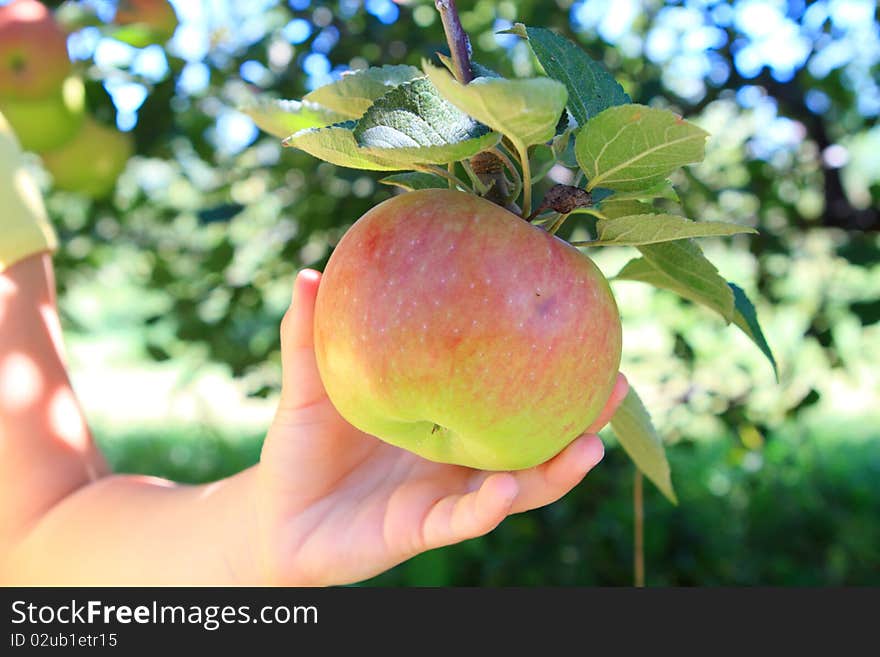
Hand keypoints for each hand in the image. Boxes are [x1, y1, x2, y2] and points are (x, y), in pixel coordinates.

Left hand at [255, 269, 627, 584]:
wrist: (274, 516)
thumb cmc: (301, 447)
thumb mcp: (309, 385)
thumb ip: (310, 336)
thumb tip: (311, 270)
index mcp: (447, 419)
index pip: (507, 393)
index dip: (546, 368)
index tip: (584, 326)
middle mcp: (459, 459)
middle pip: (534, 441)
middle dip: (581, 421)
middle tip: (619, 383)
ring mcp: (447, 497)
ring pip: (518, 489)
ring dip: (557, 473)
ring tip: (590, 447)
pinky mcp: (422, 531)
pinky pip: (462, 520)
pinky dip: (488, 506)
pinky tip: (508, 487)